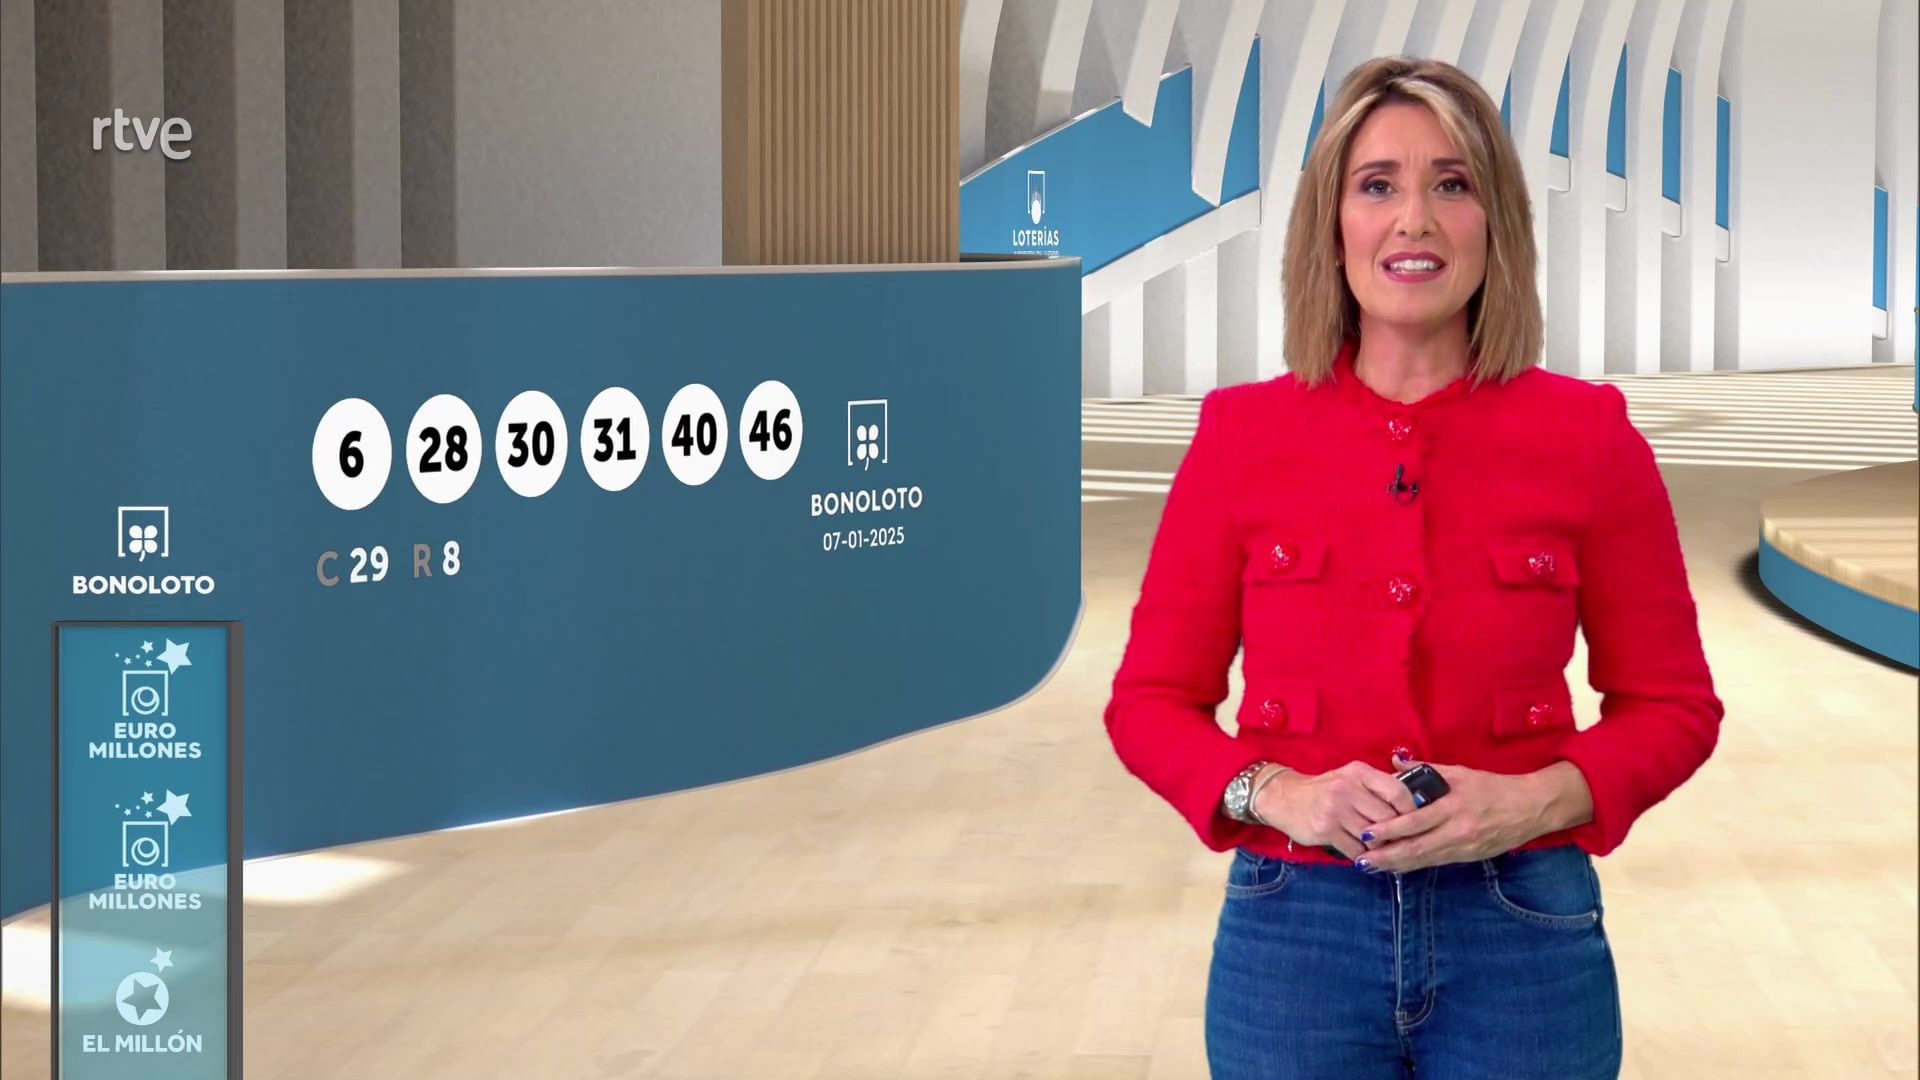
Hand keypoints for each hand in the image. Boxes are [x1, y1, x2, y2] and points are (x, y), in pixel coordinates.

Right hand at [1254, 761, 1418, 859]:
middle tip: (1399, 842)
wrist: (1284, 797)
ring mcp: (1335, 810)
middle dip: (1396, 834)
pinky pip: (1355, 850)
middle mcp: (1347, 789)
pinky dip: (1363, 856)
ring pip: (1373, 838)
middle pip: (1388, 818)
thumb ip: (1378, 787)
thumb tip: (1416, 804)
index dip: (1411, 811)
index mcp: (1359, 772)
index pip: (1397, 792)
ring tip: (1381, 850)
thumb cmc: (1325, 789)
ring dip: (1380, 848)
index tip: (1414, 822)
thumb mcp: (1351, 777)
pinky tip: (1364, 855)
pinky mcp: (1324, 830)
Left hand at [1354, 758, 1554, 872]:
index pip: (1416, 822)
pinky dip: (1414, 865)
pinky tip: (1397, 867)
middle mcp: (1457, 831)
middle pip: (1416, 848)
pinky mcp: (1468, 857)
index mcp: (1453, 807)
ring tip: (1371, 866)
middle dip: (1386, 855)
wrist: (1530, 808)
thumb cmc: (1493, 787)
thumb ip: (1425, 769)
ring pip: (1424, 860)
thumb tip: (1395, 762)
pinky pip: (1436, 863)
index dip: (1390, 830)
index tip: (1366, 833)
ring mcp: (1463, 847)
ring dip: (1396, 865)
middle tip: (1362, 859)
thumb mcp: (1460, 773)